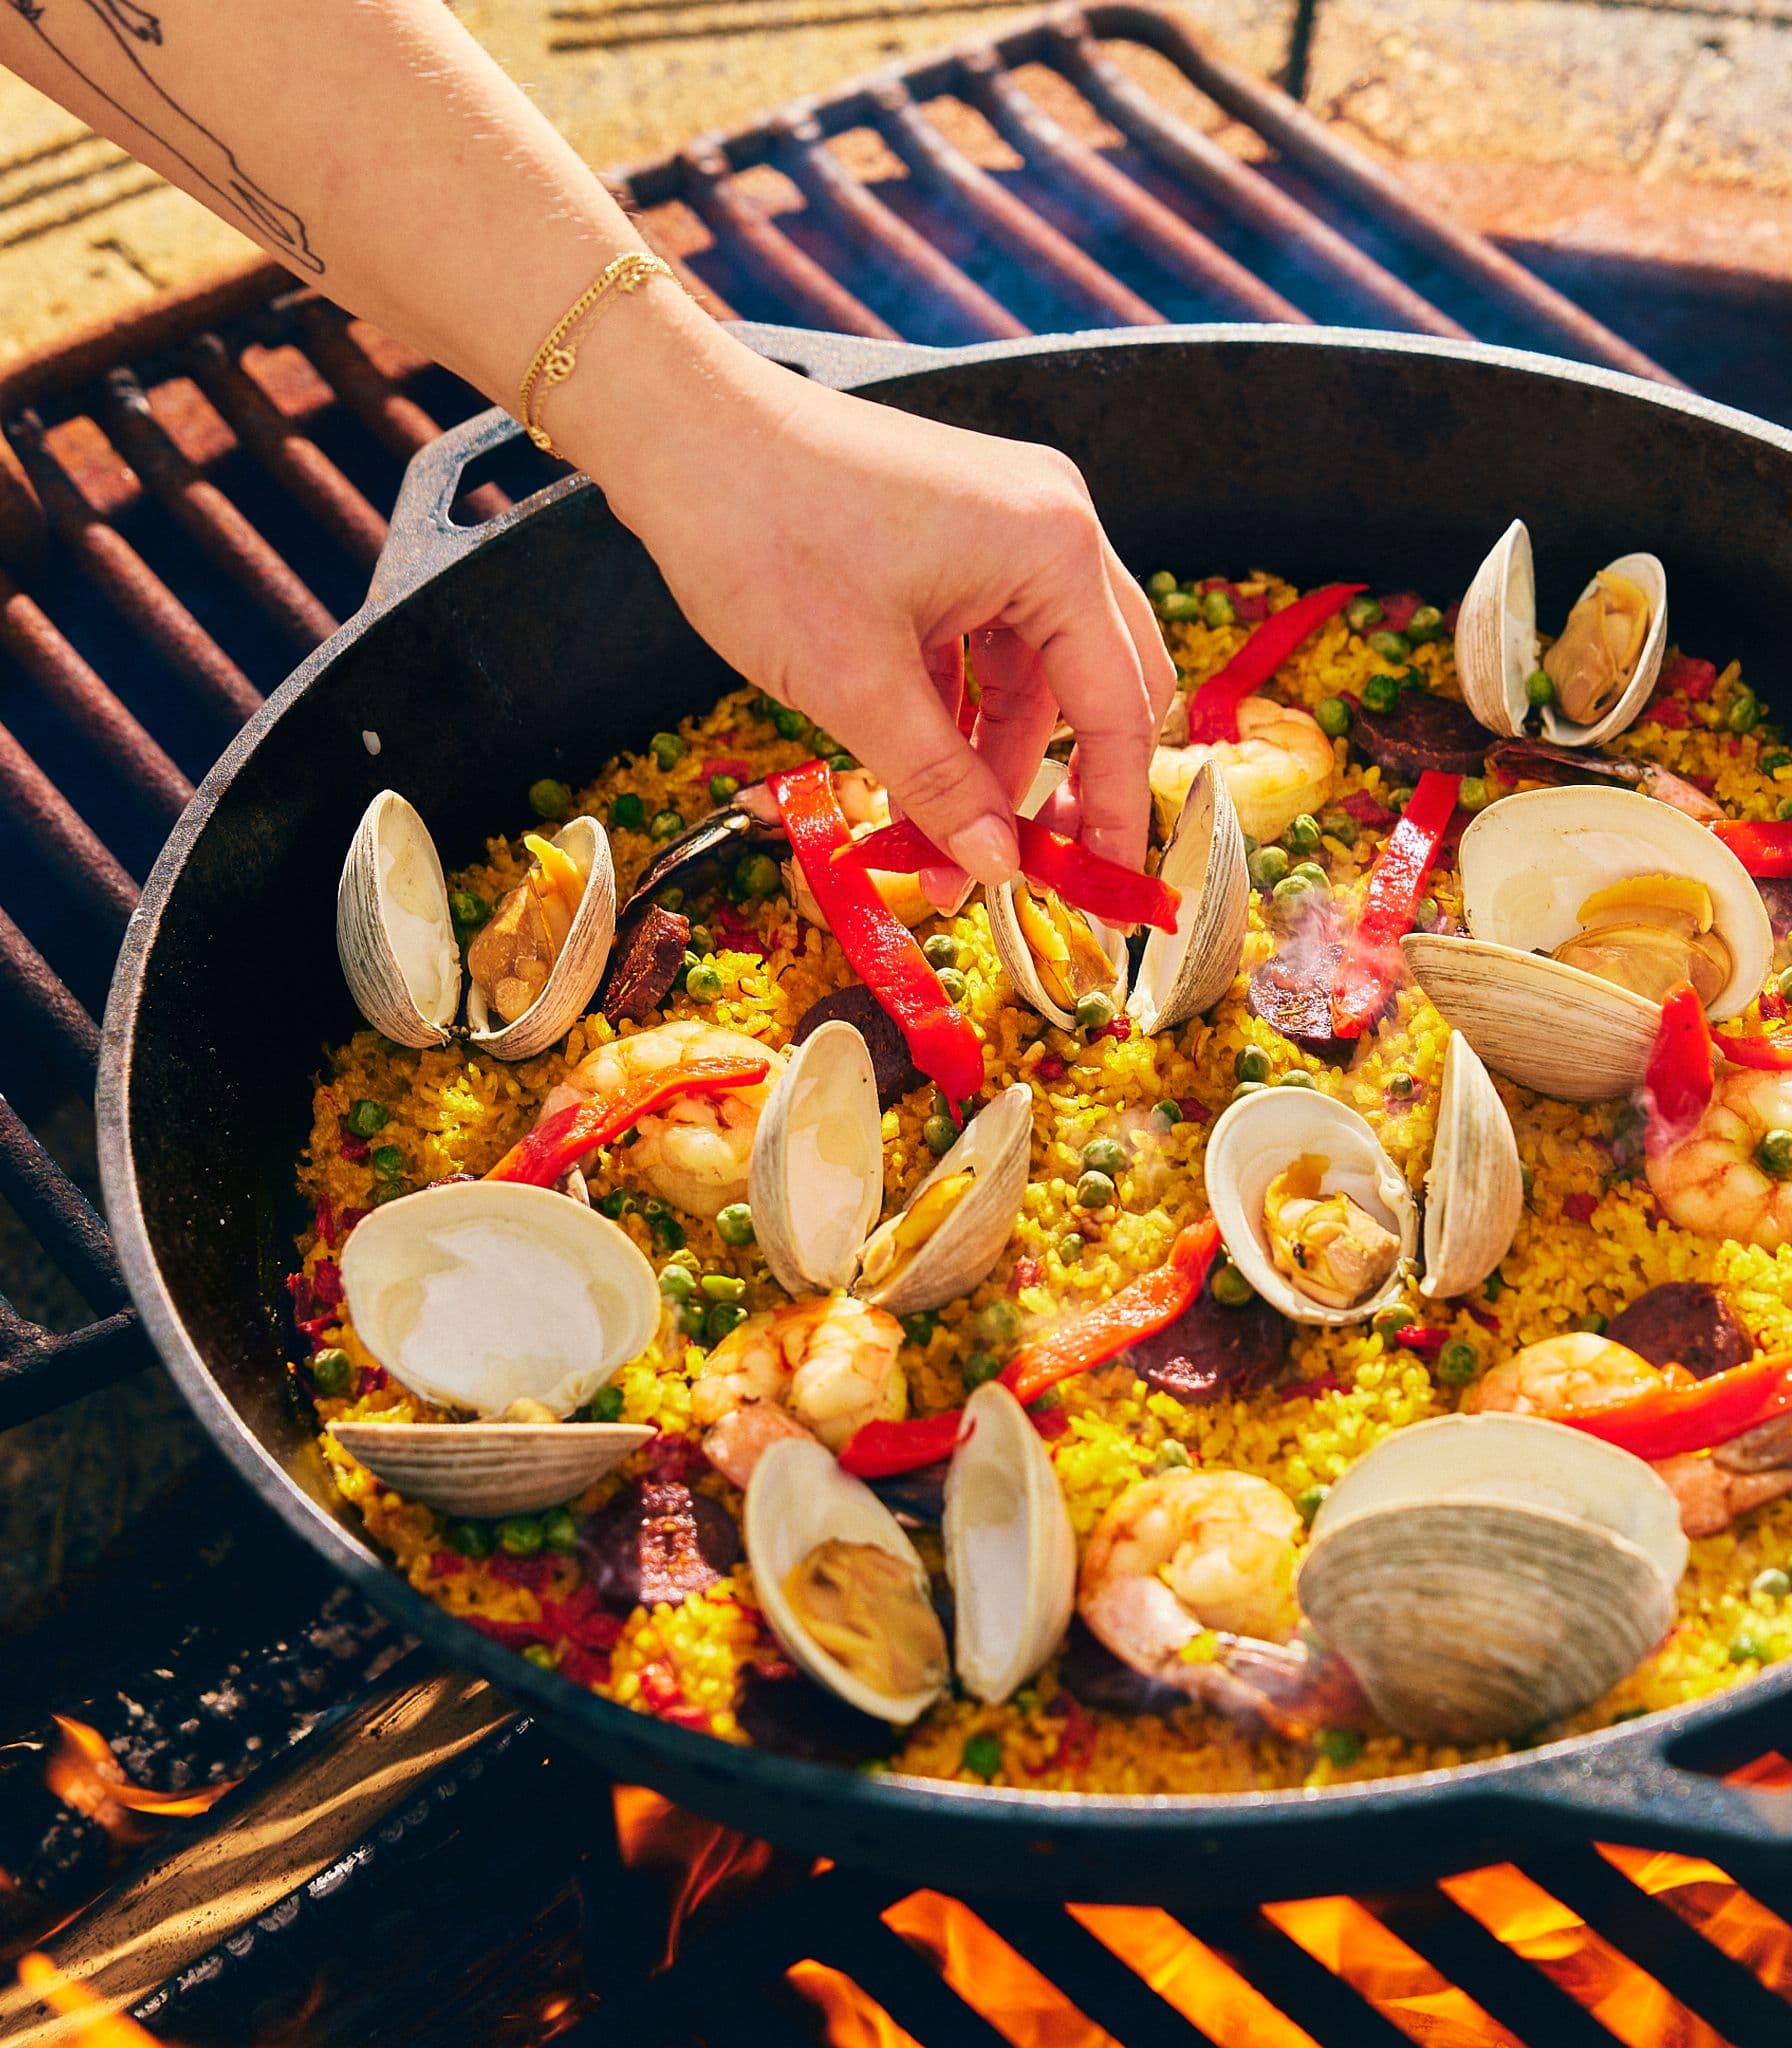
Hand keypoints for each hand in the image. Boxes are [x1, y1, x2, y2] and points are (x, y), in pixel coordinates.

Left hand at [562, 317, 1174, 886]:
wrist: (679, 432)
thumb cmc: (763, 535)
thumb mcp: (855, 686)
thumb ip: (938, 784)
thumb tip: (994, 868)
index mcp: (1054, 549)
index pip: (1119, 706)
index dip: (1116, 809)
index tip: (1104, 890)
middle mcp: (1049, 525)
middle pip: (1097, 683)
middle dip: (1063, 783)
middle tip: (1032, 867)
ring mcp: (1002, 523)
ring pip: (1033, 671)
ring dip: (992, 757)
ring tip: (940, 841)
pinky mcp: (953, 532)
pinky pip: (984, 642)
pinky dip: (957, 711)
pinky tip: (916, 773)